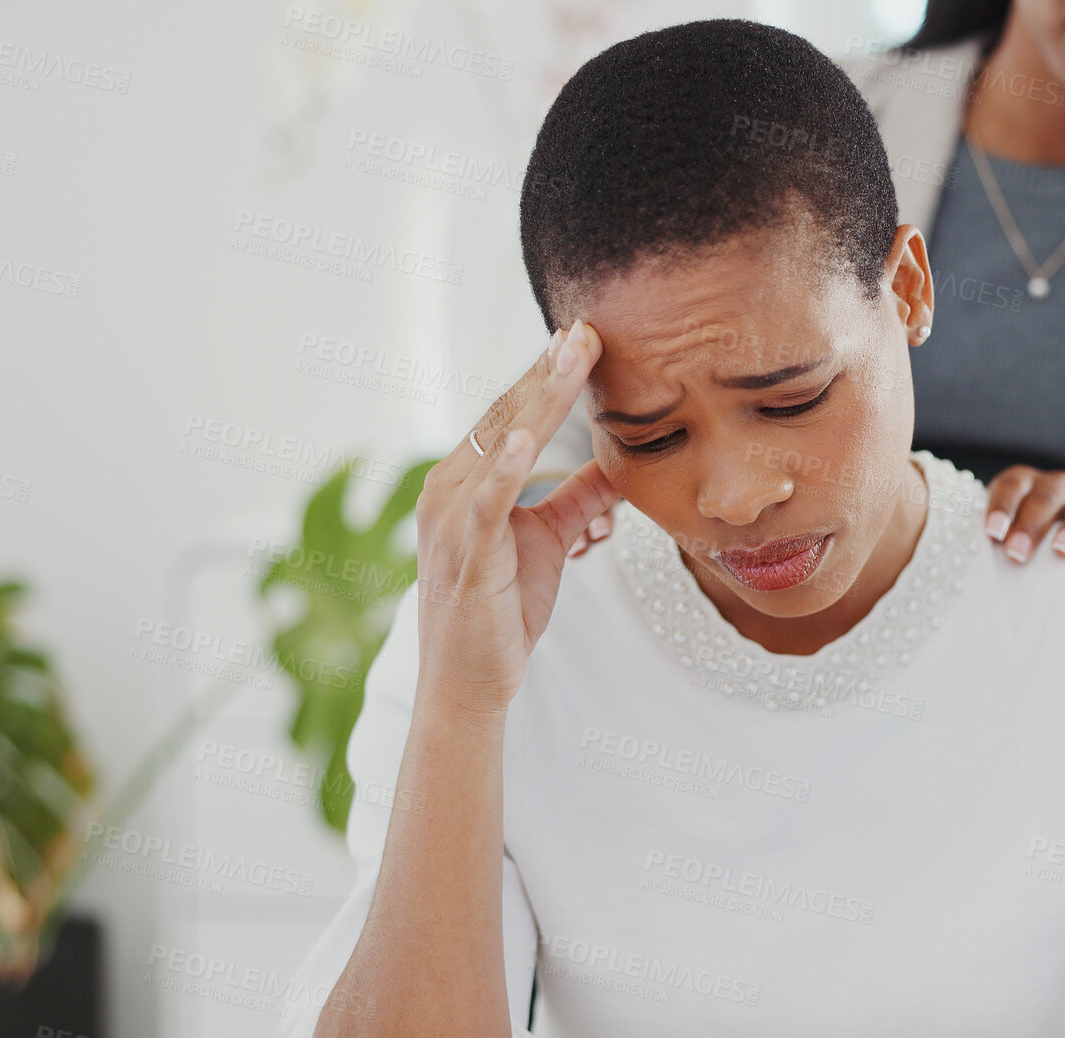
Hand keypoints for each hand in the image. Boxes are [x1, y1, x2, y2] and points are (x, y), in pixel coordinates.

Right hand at [412, 320, 618, 720]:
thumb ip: (576, 498)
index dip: (549, 376)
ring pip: (500, 445)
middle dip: (547, 371)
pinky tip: (527, 436)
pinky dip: (506, 467)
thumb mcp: (550, 541)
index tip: (584, 336)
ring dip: (538, 399)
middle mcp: (449, 489)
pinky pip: (488, 503)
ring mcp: (452, 520)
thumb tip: (615, 463)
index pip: (511, 415)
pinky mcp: (466, 554)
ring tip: (570, 356)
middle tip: (585, 326)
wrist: (471, 682)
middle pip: (505, 417)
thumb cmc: (502, 610)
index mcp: (466, 481)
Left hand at [983, 466, 1064, 564]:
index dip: (1002, 507)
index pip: (1012, 487)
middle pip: (1046, 497)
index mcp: (1024, 484)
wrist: (1064, 526)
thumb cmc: (1023, 536)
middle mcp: (1056, 486)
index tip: (992, 533)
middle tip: (1017, 553)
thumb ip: (990, 543)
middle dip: (1030, 525)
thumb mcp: (1005, 532)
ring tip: (1062, 550)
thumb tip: (963, 577)